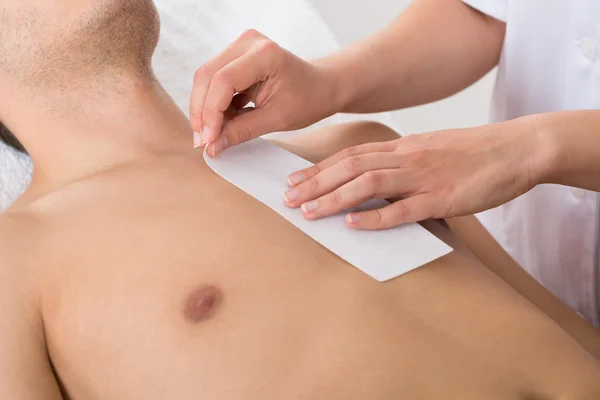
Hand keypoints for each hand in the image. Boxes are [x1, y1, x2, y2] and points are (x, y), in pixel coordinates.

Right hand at [190, 29, 339, 155]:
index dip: (210, 113)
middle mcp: (248, 42)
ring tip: (215, 136)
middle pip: (207, 76)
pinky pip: (214, 82)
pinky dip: (214, 106)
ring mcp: (239, 47)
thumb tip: (211, 147)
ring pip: (206, 79)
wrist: (322, 86)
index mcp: (264, 54)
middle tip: (202, 142)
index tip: (208, 141)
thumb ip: (242, 131)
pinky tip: (224, 124)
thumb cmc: (308, 99)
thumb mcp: (277, 119)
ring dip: (206, 110)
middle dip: (201, 112)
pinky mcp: (235, 58)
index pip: (223, 81)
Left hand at [282, 122, 541, 229]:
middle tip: (287, 198)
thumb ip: (405, 164)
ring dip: (333, 198)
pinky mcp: (442, 198)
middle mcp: (407, 158)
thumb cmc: (476, 153)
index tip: (295, 179)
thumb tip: (380, 182)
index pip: (351, 155)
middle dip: (315, 183)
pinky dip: (373, 217)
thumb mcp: (434, 150)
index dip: (320, 167)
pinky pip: (401, 209)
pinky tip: (350, 225)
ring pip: (367, 184)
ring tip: (307, 212)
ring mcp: (423, 177)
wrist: (518, 149)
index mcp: (404, 147)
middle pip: (350, 167)